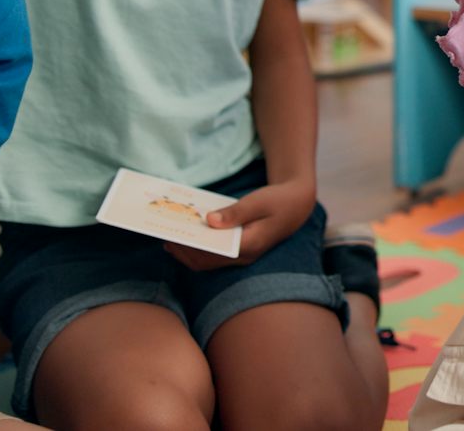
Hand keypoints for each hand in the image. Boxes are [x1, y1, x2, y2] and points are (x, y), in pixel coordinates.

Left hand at [167, 179, 314, 270]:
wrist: (297, 204)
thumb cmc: (278, 201)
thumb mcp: (258, 202)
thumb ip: (235, 213)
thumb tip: (209, 221)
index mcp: (249, 245)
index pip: (213, 255)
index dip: (190, 249)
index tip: (172, 238)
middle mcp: (245, 256)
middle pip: (207, 262)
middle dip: (184, 253)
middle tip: (165, 239)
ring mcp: (243, 256)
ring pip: (210, 262)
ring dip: (189, 253)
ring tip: (171, 240)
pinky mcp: (240, 251)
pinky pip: (215, 256)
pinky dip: (199, 250)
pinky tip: (190, 237)